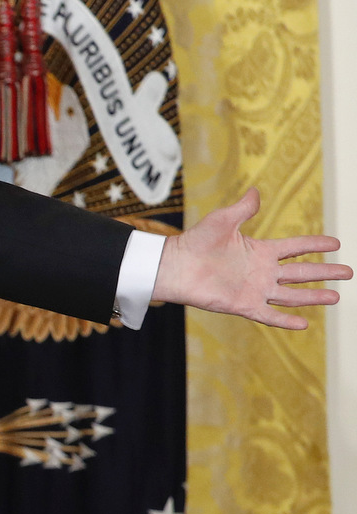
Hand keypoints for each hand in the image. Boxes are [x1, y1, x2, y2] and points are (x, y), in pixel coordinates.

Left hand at [152, 188, 351, 329]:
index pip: (295, 247)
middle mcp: (261, 271)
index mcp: (259, 250)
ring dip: (313, 296)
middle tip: (349, 272)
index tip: (337, 243)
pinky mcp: (243, 304)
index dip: (315, 244)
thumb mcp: (222, 220)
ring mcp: (254, 289)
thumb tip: (256, 190)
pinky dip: (285, 320)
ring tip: (337, 297)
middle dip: (325, 272)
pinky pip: (269, 314)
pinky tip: (305, 323)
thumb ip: (242, 209)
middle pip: (301, 271)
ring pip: (291, 294)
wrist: (174, 266)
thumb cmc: (195, 241)